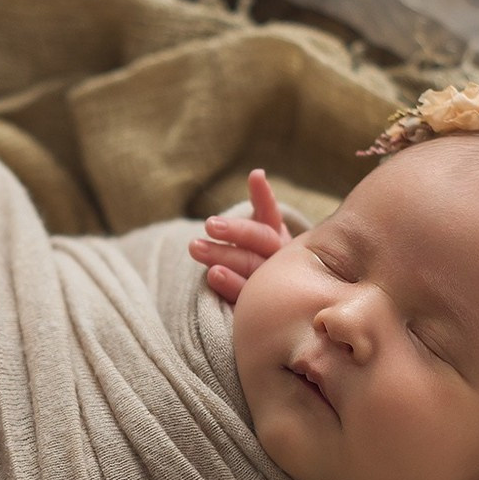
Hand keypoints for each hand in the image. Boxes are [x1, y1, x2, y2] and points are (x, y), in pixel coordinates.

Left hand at [188, 169, 290, 303]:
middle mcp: (281, 262)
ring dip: (224, 258)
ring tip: (197, 248)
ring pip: (251, 270)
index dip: (263, 198)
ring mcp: (272, 286)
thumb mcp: (264, 228)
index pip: (272, 217)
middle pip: (259, 245)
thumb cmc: (263, 258)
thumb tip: (257, 173)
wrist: (275, 304)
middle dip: (233, 233)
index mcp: (280, 239)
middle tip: (207, 225)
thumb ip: (262, 203)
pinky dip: (229, 286)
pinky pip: (245, 298)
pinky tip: (211, 276)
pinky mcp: (260, 306)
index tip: (253, 178)